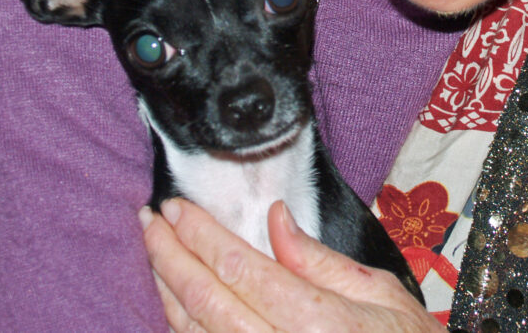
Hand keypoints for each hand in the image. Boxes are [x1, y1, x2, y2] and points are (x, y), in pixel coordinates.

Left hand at [140, 198, 442, 332]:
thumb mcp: (378, 292)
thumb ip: (318, 259)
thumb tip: (274, 218)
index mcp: (316, 319)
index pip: (239, 267)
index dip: (200, 234)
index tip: (176, 206)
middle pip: (206, 300)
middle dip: (170, 256)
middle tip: (149, 220)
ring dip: (168, 293)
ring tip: (154, 254)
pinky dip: (185, 330)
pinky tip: (176, 305)